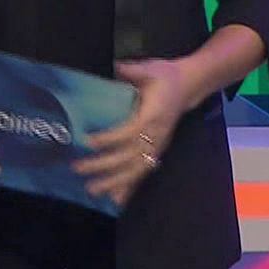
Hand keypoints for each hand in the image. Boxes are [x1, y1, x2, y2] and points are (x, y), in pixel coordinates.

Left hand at [74, 58, 192, 204]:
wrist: (190, 86)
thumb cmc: (167, 76)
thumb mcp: (151, 68)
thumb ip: (132, 70)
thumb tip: (115, 67)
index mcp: (154, 114)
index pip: (130, 131)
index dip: (110, 138)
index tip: (87, 142)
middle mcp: (157, 134)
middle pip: (130, 156)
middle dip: (104, 165)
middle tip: (78, 168)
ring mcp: (158, 146)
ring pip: (136, 169)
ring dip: (114, 182)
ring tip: (92, 190)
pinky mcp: (157, 151)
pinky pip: (143, 173)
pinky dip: (130, 188)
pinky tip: (116, 201)